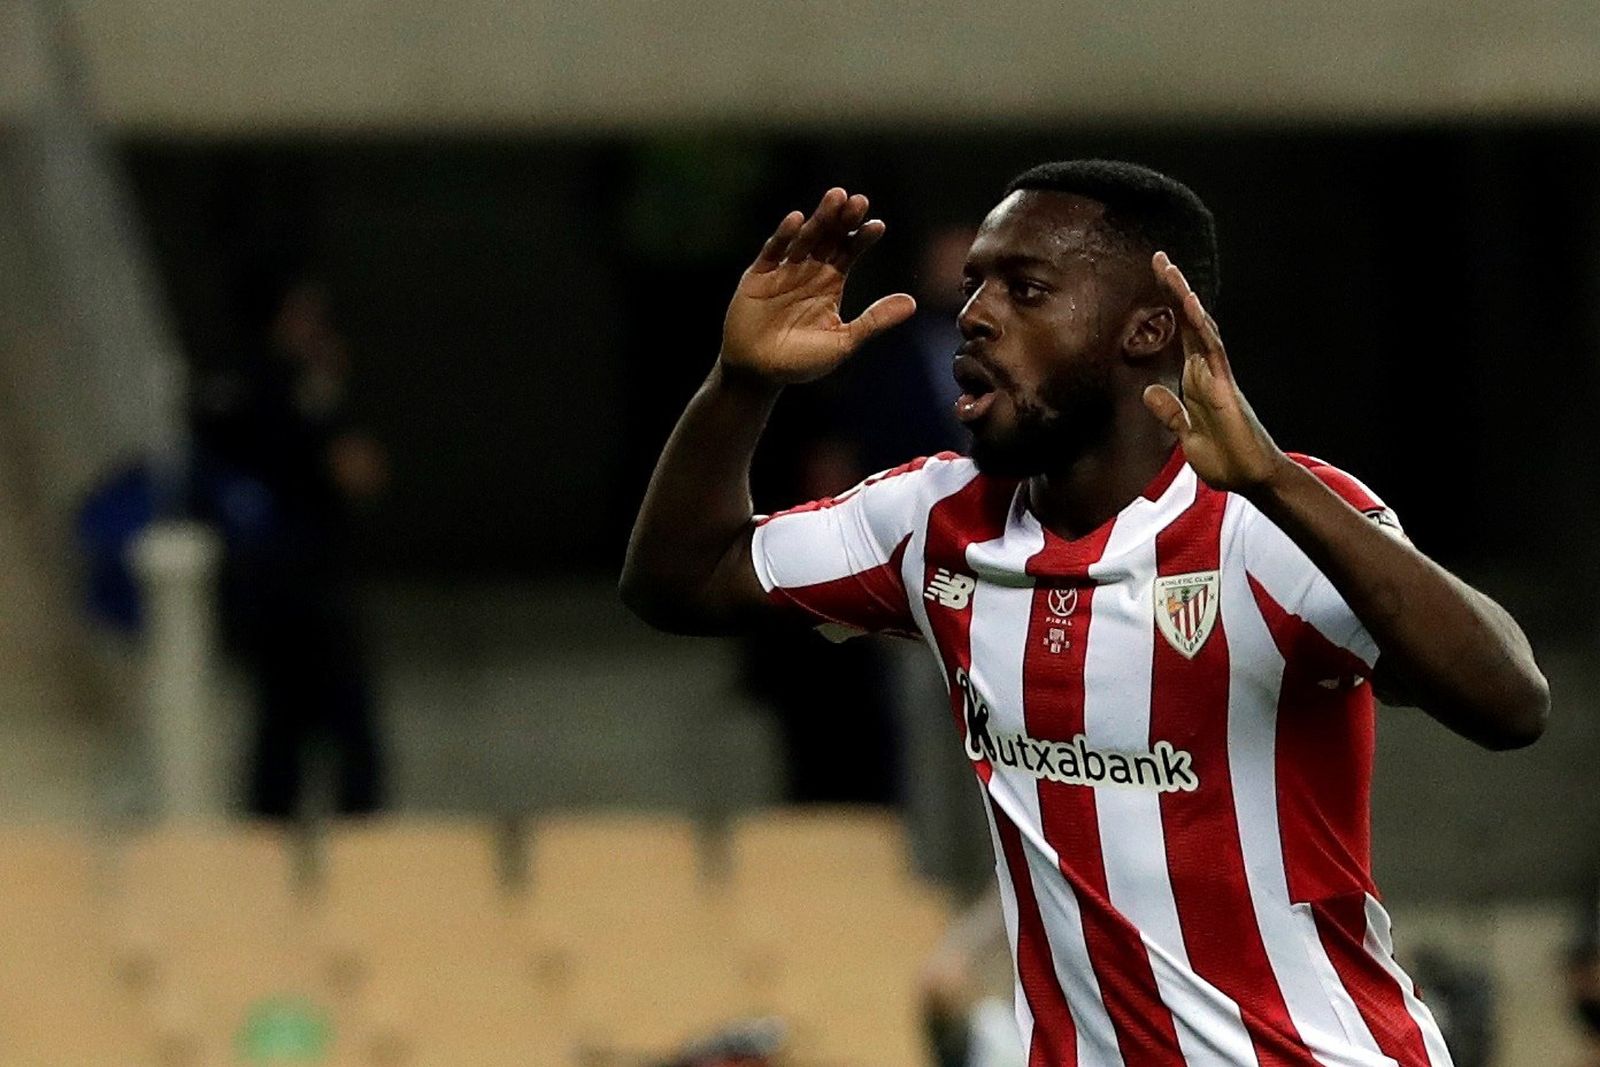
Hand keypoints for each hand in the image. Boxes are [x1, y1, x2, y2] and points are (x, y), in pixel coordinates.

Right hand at [719, 187, 915, 385]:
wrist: (759, 373)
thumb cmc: (802, 361)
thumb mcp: (844, 341)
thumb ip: (874, 320)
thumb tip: (913, 303)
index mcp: (831, 283)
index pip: (850, 252)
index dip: (862, 238)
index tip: (877, 226)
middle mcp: (809, 270)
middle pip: (829, 237)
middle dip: (843, 219)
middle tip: (859, 201)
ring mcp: (784, 270)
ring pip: (805, 238)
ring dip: (820, 218)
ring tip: (836, 197)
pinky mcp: (759, 275)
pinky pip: (773, 251)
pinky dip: (784, 235)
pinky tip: (797, 219)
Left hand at [1142, 251, 1288, 493]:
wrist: (1251, 478)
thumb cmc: (1224, 458)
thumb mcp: (1184, 434)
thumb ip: (1169, 412)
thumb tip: (1148, 392)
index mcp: (1195, 379)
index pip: (1180, 334)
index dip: (1168, 308)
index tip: (1155, 280)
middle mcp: (1207, 371)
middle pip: (1189, 322)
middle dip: (1174, 291)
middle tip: (1158, 258)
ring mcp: (1217, 376)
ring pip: (1201, 329)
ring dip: (1186, 300)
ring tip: (1170, 271)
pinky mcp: (1224, 389)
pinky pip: (1213, 352)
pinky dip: (1202, 328)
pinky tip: (1191, 307)